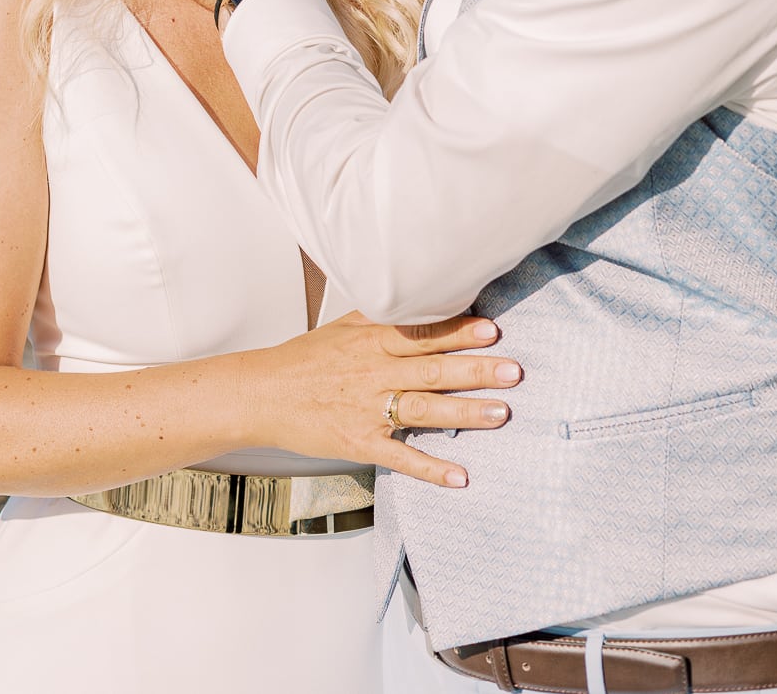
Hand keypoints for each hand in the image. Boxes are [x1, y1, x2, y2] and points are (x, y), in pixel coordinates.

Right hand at [242, 312, 520, 487]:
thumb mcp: (343, 327)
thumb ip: (382, 317)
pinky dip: (431, 468)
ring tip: (502, 413)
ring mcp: (367, 409)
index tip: (491, 328)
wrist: (262, 393)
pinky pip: (400, 457)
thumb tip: (420, 299)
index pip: (422, 333)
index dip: (457, 330)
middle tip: (513, 369)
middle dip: (475, 369)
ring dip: (465, 413)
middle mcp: (373, 372)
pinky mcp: (360, 443)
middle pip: (431, 369)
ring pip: (423, 409)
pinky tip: (461, 476)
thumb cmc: (305, 359)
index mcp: (371, 341)